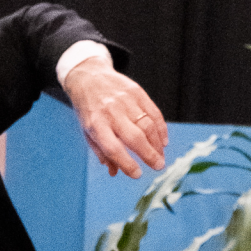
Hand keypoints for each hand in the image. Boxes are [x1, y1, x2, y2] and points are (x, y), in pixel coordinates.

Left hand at [63, 52, 167, 176]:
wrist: (88, 76)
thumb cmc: (88, 109)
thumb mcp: (87, 131)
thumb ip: (102, 152)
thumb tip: (115, 173)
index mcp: (96, 125)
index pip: (113, 148)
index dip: (127, 163)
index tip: (137, 174)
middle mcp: (112, 113)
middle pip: (135, 137)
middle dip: (149, 155)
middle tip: (158, 167)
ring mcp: (125, 101)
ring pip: (147, 125)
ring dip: (157, 144)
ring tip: (160, 156)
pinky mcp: (137, 92)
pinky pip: (153, 112)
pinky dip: (161, 128)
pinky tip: (163, 141)